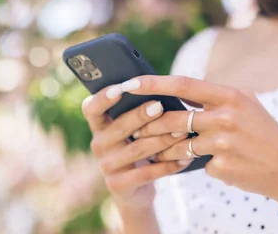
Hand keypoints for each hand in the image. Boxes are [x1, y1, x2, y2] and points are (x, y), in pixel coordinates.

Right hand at [80, 82, 192, 209]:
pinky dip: (168, 165)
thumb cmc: (137, 146)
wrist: (134, 189)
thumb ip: (138, 110)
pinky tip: (186, 158)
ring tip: (182, 131)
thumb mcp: (132, 130)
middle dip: (140, 115)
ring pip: (137, 149)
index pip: (91, 108)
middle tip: (159, 106)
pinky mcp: (119, 185)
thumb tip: (160, 89)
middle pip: (119, 127)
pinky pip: (147, 173)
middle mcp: (98, 144)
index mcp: (99, 125)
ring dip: (162, 139)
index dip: (103, 98)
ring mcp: (107, 166)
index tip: (120, 89)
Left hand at [117, 74, 277, 198]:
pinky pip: (196, 164)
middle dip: (149, 124)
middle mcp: (224, 117)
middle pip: (172, 118)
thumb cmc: (264, 131)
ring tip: (159, 150)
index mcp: (229, 96)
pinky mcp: (221, 166)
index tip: (130, 82)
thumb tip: (183, 87)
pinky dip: (198, 164)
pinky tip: (214, 163)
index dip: (153, 83)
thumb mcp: (247, 103)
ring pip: (178, 144)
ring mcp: (222, 144)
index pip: (183, 85)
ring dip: (166, 148)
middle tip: (134, 128)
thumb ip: (216, 94)